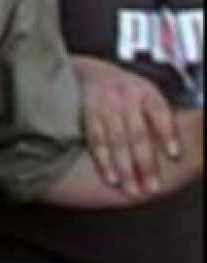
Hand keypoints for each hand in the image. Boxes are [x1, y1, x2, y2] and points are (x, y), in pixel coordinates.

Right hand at [74, 57, 181, 198]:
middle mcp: (126, 99)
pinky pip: (97, 142)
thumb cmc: (125, 89)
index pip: (160, 113)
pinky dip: (103, 162)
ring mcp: (106, 108)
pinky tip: (111, 178)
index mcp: (146, 92)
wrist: (89, 72)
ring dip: (124, 168)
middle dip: (145, 163)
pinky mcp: (88, 116)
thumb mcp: (146, 93)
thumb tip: (174, 148)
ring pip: (117, 142)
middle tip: (151, 187)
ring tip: (132, 189)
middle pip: (137, 135)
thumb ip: (158, 115)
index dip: (166, 134)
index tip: (174, 155)